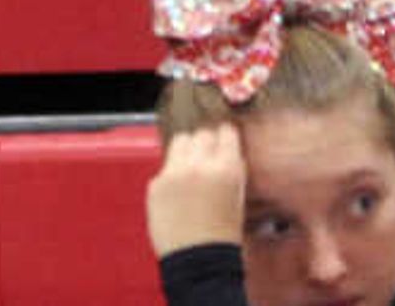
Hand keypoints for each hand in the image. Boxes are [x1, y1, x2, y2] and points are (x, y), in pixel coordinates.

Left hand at [145, 122, 246, 258]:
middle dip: (206, 142)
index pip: (225, 133)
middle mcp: (199, 165)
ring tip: (191, 167)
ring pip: (180, 142)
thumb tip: (225, 152)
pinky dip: (172, 173)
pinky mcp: (155, 183)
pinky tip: (179, 190)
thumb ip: (230, 171)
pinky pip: (165, 167)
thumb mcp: (238, 198)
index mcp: (226, 169)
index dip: (225, 136)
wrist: (198, 260)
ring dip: (186, 150)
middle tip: (208, 155)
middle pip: (201, 134)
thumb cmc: (223, 237)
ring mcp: (173, 173)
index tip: (224, 137)